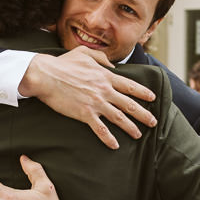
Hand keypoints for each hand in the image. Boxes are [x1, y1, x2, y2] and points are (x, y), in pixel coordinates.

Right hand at [18, 50, 157, 149]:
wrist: (46, 75)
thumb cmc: (62, 64)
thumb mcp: (84, 53)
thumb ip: (101, 58)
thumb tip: (112, 65)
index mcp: (105, 76)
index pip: (130, 86)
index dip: (143, 93)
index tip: (153, 98)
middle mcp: (105, 90)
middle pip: (130, 104)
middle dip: (144, 114)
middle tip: (153, 122)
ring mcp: (96, 103)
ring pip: (119, 117)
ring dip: (131, 127)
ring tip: (138, 135)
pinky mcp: (85, 114)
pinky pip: (100, 129)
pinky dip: (109, 138)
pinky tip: (115, 145)